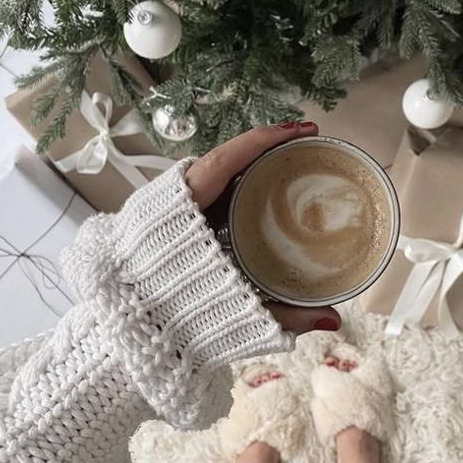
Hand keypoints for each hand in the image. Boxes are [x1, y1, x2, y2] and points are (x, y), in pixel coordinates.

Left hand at [185, 123, 341, 335]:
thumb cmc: (175, 317)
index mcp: (185, 216)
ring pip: (217, 176)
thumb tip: (333, 321)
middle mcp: (177, 204)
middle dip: (267, 148)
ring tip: (288, 161)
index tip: (301, 130)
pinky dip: (237, 183)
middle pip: (227, 162)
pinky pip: (209, 191)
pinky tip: (260, 190)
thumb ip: (284, 315)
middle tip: (305, 144)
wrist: (129, 331)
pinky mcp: (172, 220)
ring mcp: (172, 210)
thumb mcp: (235, 313)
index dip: (264, 141)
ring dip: (252, 164)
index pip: (226, 162)